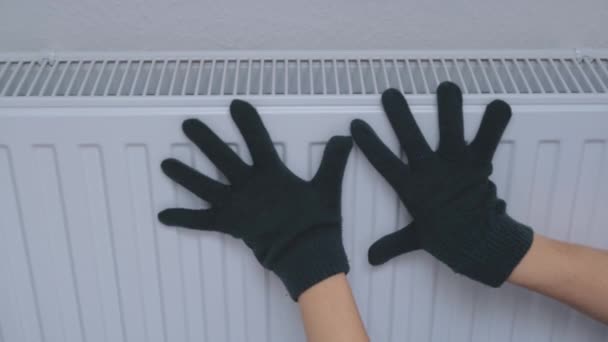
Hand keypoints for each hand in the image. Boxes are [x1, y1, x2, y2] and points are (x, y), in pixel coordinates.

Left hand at [159, 100, 352, 299]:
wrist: (308, 255)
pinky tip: (163, 215)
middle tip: (188, 124)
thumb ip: (333, 161)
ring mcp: (236, 206)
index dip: (247, 121)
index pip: (257, 140)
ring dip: (184, 174)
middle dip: (204, 139)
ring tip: (165, 163)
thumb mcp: (328, 188)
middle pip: (221, 157)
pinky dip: (183, 218)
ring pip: (204, 186)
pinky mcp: (229, 225)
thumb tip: (344, 137)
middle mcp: (248, 186)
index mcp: (271, 174)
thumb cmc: (317, 222)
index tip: (235, 104)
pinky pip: (202, 221)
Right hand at [351, 82, 532, 286]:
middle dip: (400, 116)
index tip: (357, 125)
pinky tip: (499, 104)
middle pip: (411, 139)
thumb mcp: (414, 239)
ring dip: (449, 108)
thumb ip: (391, 244)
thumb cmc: (445, 238)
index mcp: (412, 188)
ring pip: (451, 131)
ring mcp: (456, 165)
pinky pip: (488, 140)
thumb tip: (370, 259)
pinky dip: (494, 123)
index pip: (385, 163)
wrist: (480, 243)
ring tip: (446, 87)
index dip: (369, 144)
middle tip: (390, 94)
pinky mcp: (479, 163)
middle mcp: (432, 172)